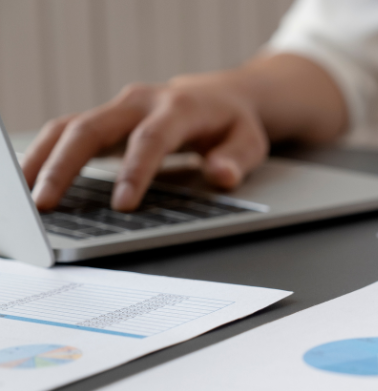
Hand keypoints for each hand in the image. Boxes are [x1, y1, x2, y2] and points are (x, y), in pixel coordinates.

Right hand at [23, 54, 346, 211]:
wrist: (221, 97)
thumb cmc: (233, 125)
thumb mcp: (250, 142)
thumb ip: (236, 160)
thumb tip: (220, 175)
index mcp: (178, 108)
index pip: (151, 139)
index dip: (136, 171)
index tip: (122, 206)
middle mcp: (141, 102)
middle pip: (92, 128)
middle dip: (66, 165)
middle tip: (47, 203)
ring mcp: (118, 108)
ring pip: (69, 127)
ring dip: (43, 160)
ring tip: (27, 197)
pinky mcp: (104, 119)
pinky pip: (66, 132)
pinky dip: (44, 154)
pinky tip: (31, 181)